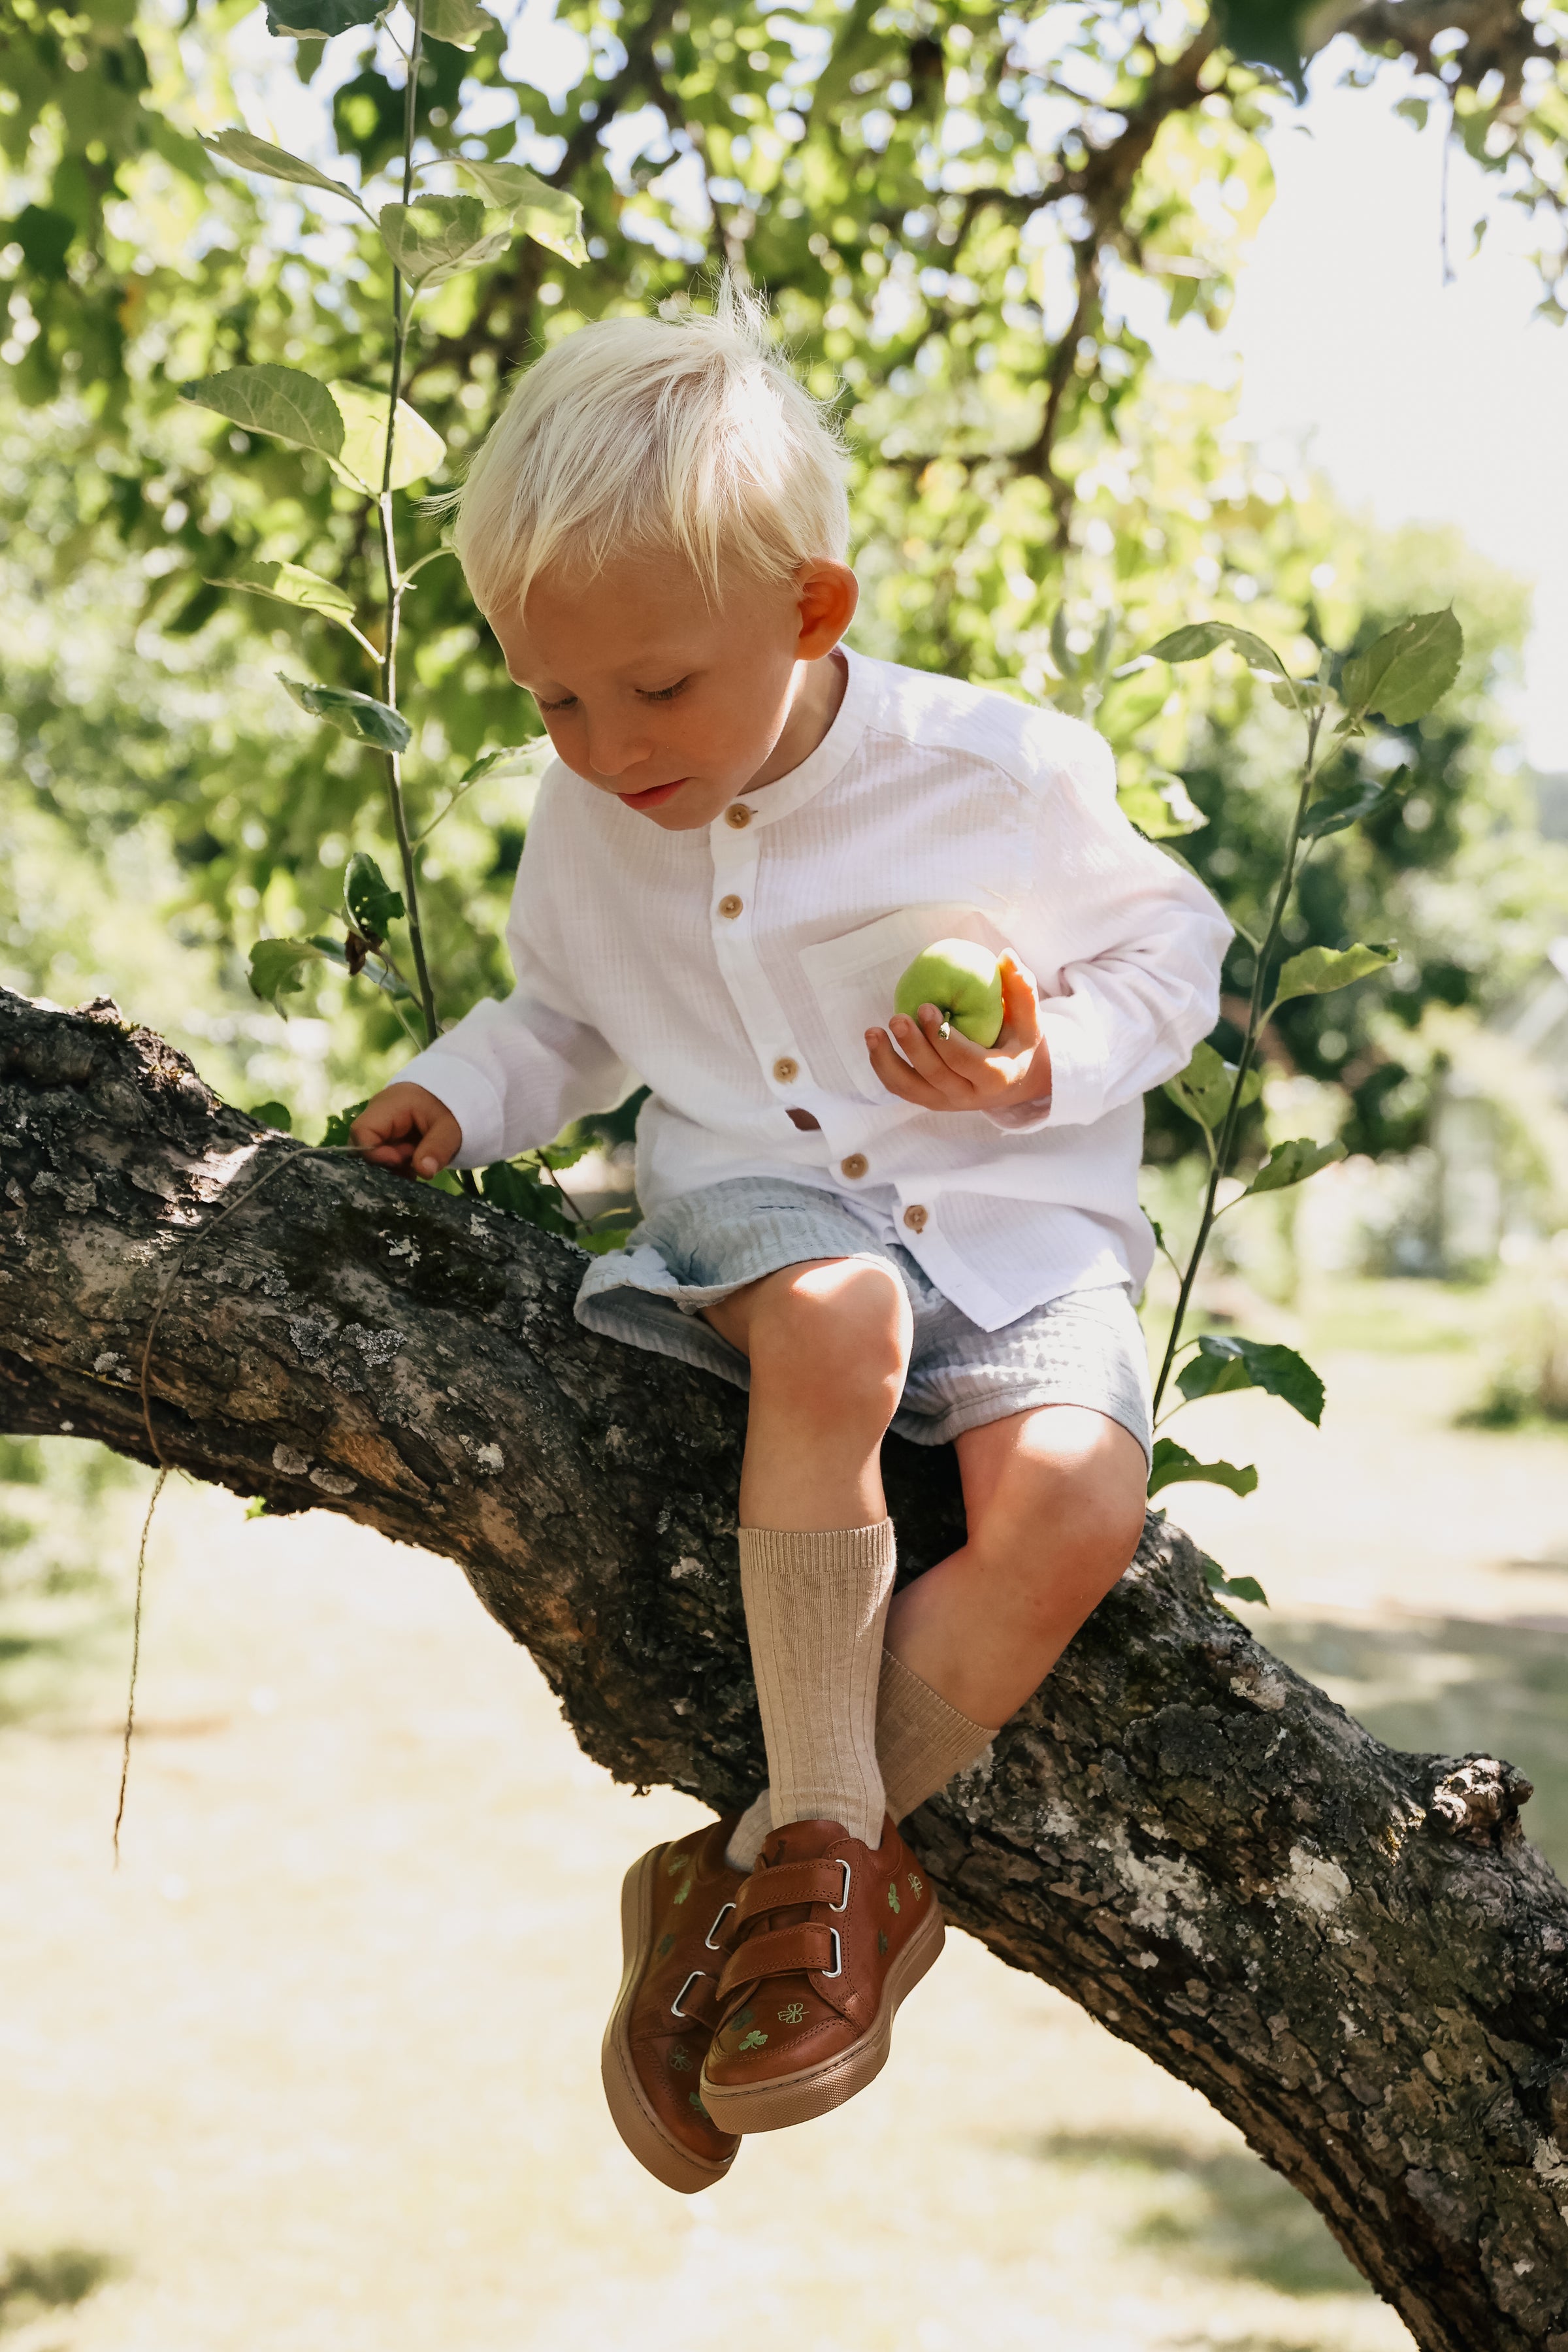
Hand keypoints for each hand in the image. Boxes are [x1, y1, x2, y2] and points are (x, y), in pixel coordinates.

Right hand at [351, 1082, 462, 1177]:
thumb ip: (437, 1148)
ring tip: (414, 1167)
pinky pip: (381, 1156)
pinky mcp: (385, 1137)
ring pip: (371, 1155)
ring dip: (391, 1167)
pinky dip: (395, 1166)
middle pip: (362, 1146)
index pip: (362, 1132)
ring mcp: (379, 1127)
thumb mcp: (450, 1129)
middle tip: (410, 1166)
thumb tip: (424, 1172)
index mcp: (387, 1106)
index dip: (375, 1153)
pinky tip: (412, 1168)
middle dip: (384, 1164)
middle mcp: (376, 1116)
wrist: (451, 1096)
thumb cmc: (448, 1108)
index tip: (401, 1161)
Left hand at [865, 952, 1051, 1116]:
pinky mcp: (929, 1099)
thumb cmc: (1019, 1042)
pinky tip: (875, 1041)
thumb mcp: (1029, 1020)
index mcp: (996, 1077)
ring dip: (886, 1061)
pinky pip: (900, 1088)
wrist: (1014, 1083)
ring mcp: (946, 1100)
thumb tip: (1006, 955)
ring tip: (872, 1032)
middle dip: (913, 1046)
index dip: (944, 1039)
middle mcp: (969, 1095)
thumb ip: (1021, 989)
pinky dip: (883, 1067)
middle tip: (896, 1018)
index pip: (966, 1062)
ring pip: (910, 1088)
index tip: (925, 1008)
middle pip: (935, 1074)